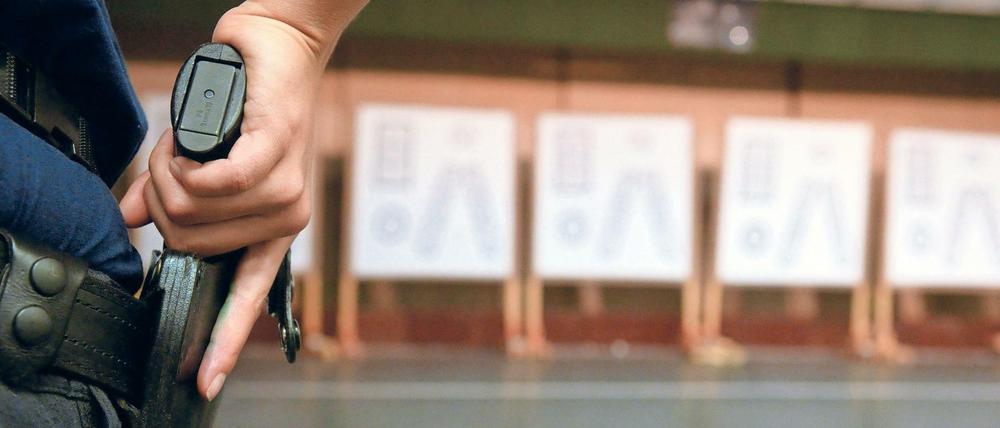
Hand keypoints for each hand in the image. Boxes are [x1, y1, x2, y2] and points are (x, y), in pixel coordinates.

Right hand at [120, 0, 363, 400]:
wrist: (277, 51)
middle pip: (187, 240)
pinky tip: (191, 146)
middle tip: (168, 163)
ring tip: (182, 145)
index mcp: (268, 230)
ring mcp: (285, 191)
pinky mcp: (278, 155)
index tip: (207, 380)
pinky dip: (187, 164)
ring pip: (192, 208)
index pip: (247, 296)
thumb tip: (131, 220)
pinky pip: (220, 182)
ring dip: (165, 173)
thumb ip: (172, 198)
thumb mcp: (201, 163)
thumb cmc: (244, 110)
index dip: (225, 340)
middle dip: (157, 200)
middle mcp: (283, 219)